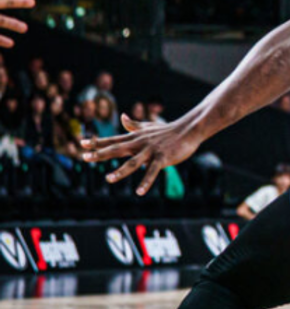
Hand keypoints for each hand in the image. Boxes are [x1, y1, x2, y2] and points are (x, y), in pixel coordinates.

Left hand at [81, 113, 202, 195]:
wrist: (188, 129)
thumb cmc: (167, 129)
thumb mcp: (148, 126)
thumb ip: (133, 125)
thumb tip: (122, 116)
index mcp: (135, 138)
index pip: (113, 140)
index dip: (97, 142)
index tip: (81, 144)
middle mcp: (140, 143)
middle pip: (117, 149)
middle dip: (100, 154)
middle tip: (85, 157)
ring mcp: (151, 151)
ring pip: (133, 162)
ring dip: (120, 171)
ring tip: (108, 178)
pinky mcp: (162, 158)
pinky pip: (152, 171)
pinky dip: (146, 181)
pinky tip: (139, 192)